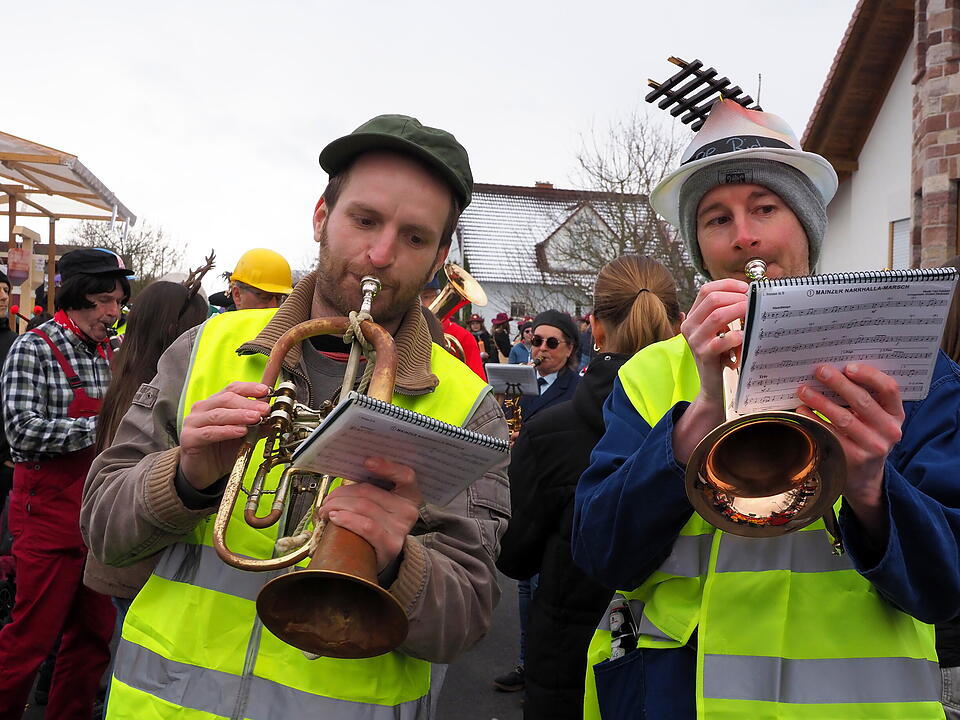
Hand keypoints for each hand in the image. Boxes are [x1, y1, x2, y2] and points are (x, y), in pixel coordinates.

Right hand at [180, 382, 270, 489]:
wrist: (204, 472)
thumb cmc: (222, 450)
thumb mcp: (245, 436)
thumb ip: (258, 425)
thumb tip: (276, 417)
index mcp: (216, 403)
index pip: (233, 389)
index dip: (250, 388)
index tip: (267, 390)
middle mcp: (203, 409)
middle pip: (227, 399)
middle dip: (249, 403)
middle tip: (266, 409)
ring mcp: (193, 422)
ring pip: (218, 414)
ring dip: (240, 415)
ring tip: (256, 418)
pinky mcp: (189, 438)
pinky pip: (209, 432)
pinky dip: (227, 430)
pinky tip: (240, 431)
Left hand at [318, 457, 421, 571]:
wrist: (380, 555)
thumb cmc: (376, 525)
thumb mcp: (381, 504)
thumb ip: (371, 487)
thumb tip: (345, 471)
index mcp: (409, 495)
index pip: (406, 475)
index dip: (387, 467)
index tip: (366, 462)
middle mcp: (408, 511)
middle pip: (369, 492)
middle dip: (341, 494)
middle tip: (327, 500)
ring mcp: (400, 529)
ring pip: (363, 507)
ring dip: (337, 506)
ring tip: (326, 510)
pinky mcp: (390, 545)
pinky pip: (365, 526)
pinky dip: (346, 519)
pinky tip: (334, 518)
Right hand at [672, 279, 748, 463]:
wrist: (712, 385)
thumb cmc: (721, 355)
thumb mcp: (719, 331)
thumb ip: (727, 312)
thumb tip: (750, 294)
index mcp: (692, 316)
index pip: (706, 290)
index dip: (728, 285)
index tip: (746, 289)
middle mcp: (689, 326)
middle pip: (712, 299)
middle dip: (736, 297)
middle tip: (753, 302)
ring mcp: (694, 340)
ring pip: (717, 315)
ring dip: (739, 311)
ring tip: (753, 314)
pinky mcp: (704, 354)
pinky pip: (722, 340)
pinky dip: (737, 335)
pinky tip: (746, 336)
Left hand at [796, 363, 903, 537]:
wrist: (865, 477)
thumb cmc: (866, 437)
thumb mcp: (875, 419)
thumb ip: (865, 398)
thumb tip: (833, 370)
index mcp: (896, 415)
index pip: (889, 389)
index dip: (869, 375)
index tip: (848, 366)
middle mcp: (889, 431)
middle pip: (863, 401)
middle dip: (838, 383)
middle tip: (819, 371)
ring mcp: (873, 447)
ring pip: (844, 418)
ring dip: (820, 401)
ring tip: (803, 390)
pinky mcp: (854, 459)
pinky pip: (830, 435)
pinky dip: (814, 420)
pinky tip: (802, 411)